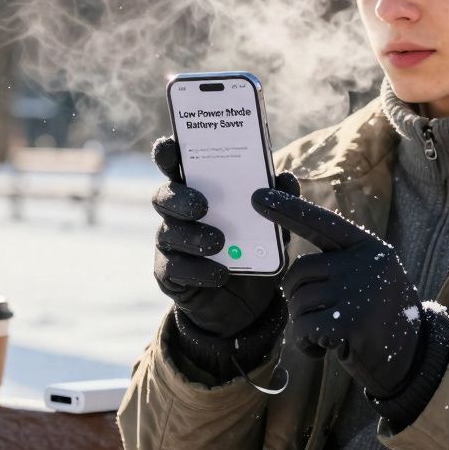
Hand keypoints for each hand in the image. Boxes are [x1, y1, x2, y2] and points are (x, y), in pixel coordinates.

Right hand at [151, 136, 299, 337]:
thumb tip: (285, 177)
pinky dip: (199, 271)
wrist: (246, 302)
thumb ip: (276, 201)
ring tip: (218, 242)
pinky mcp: (169, 275)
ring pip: (168, 233)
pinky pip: (176, 270)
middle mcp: (177, 214)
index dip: (168, 154)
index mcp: (197, 190)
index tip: (171, 146)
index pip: (175, 166)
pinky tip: (220, 273)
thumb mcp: (271, 226)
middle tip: (202, 205)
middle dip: (179, 198)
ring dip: (192, 236)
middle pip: (163, 196)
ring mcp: (169, 245)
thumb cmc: (253, 249)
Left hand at [251, 188, 424, 398]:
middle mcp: (365, 263)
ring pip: (298, 303)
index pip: (321, 223)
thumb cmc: (382, 318)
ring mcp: (359, 291)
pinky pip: (304, 328)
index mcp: (368, 247)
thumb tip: (293, 271)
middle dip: (298, 298)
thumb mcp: (371, 280)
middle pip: (299, 272)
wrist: (415, 358)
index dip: (287, 209)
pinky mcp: (350, 322)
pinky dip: (308, 344)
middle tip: (321, 318)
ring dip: (305, 325)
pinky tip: (329, 349)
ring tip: (332, 334)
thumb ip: (340, 266)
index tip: (257, 196)